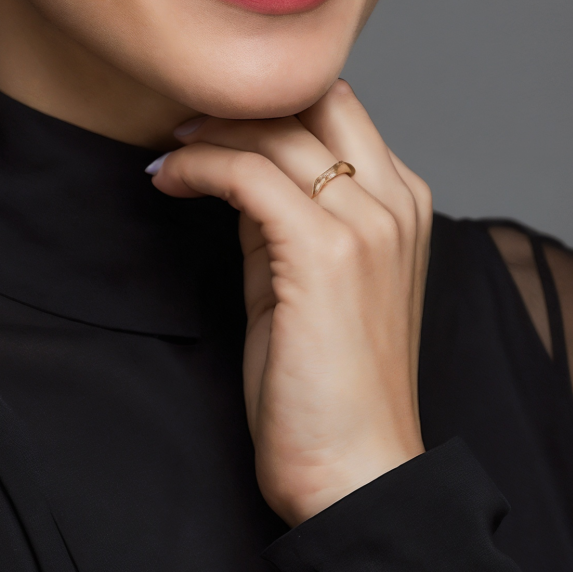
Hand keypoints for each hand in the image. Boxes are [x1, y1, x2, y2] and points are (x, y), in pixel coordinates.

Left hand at [150, 81, 431, 524]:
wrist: (356, 474)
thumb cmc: (328, 395)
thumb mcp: (308, 284)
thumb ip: (286, 222)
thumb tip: (241, 173)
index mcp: (404, 205)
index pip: (338, 109)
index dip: (269, 103)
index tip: (209, 123)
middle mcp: (396, 202)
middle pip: (315, 98)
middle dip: (241, 100)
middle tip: (182, 124)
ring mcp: (367, 224)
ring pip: (278, 129)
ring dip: (209, 132)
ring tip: (168, 155)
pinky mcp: (326, 252)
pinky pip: (249, 173)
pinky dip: (200, 167)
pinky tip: (168, 182)